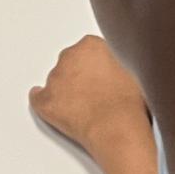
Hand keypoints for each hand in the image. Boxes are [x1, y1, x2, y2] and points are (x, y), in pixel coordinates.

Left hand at [30, 36, 147, 150]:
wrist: (116, 127)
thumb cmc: (129, 103)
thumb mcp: (135, 70)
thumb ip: (120, 62)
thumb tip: (121, 68)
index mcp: (91, 45)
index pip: (89, 50)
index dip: (97, 65)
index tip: (103, 76)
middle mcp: (69, 57)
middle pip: (71, 63)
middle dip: (80, 76)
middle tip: (95, 93)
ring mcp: (54, 79)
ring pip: (57, 81)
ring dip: (67, 91)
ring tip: (85, 108)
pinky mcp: (45, 101)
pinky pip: (39, 99)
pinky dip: (45, 103)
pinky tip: (57, 110)